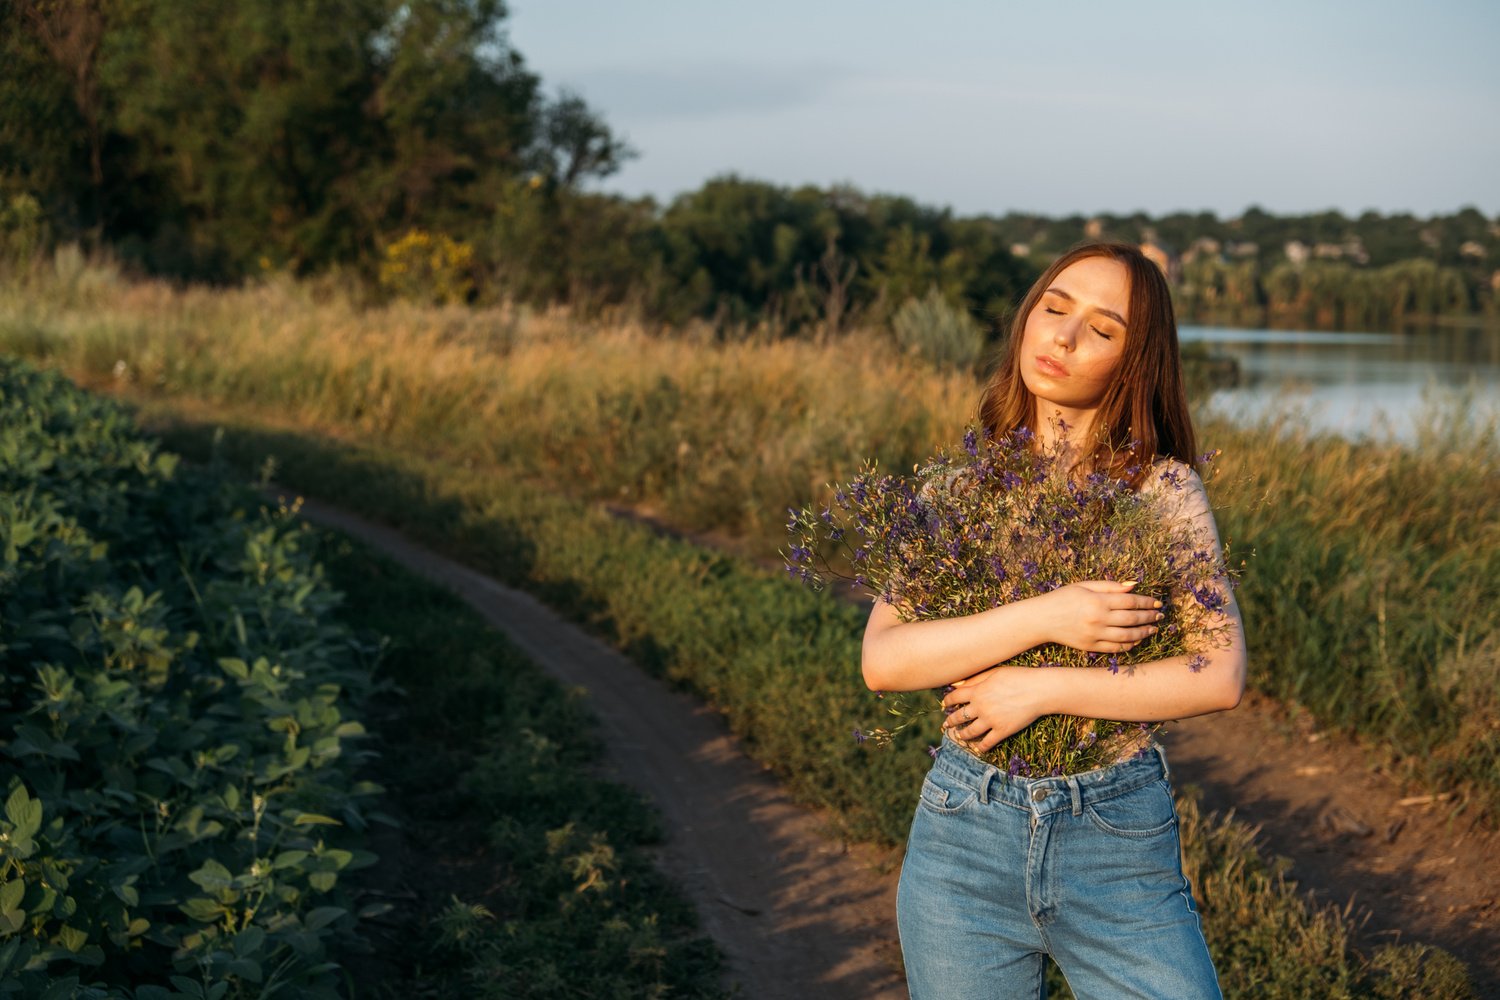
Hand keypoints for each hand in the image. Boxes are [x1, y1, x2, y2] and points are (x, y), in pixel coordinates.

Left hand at [940, 667, 1041, 753]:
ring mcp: (990, 720)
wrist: (1038, 690)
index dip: (947, 701)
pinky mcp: (1002, 731)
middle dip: (950, 721)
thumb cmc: (1018, 677)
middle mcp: (980, 707)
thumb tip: (957, 684)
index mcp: (977, 691)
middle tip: (946, 724)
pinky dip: (980, 747)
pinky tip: (978, 748)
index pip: (954, 697)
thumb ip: (975, 679)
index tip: (945, 704)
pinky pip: (987, 743)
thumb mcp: (994, 672)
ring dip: (962, 735)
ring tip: (959, 736)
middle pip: (959, 717)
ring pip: (969, 732)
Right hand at [1040, 580, 1162, 652]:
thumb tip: (1133, 585)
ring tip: (1153, 629)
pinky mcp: (1091, 646)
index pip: (1130, 601)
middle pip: (1132, 618)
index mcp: (1097, 601)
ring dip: (1144, 632)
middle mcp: (1098, 619)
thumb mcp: (1084, 585)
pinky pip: (1116, 647)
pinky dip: (1129, 644)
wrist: (1041, 619)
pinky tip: (1137, 640)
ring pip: (1127, 635)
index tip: (1157, 602)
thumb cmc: (1062, 598)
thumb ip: (1109, 586)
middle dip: (1149, 616)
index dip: (1146, 602)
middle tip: (1160, 615)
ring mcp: (1095, 635)